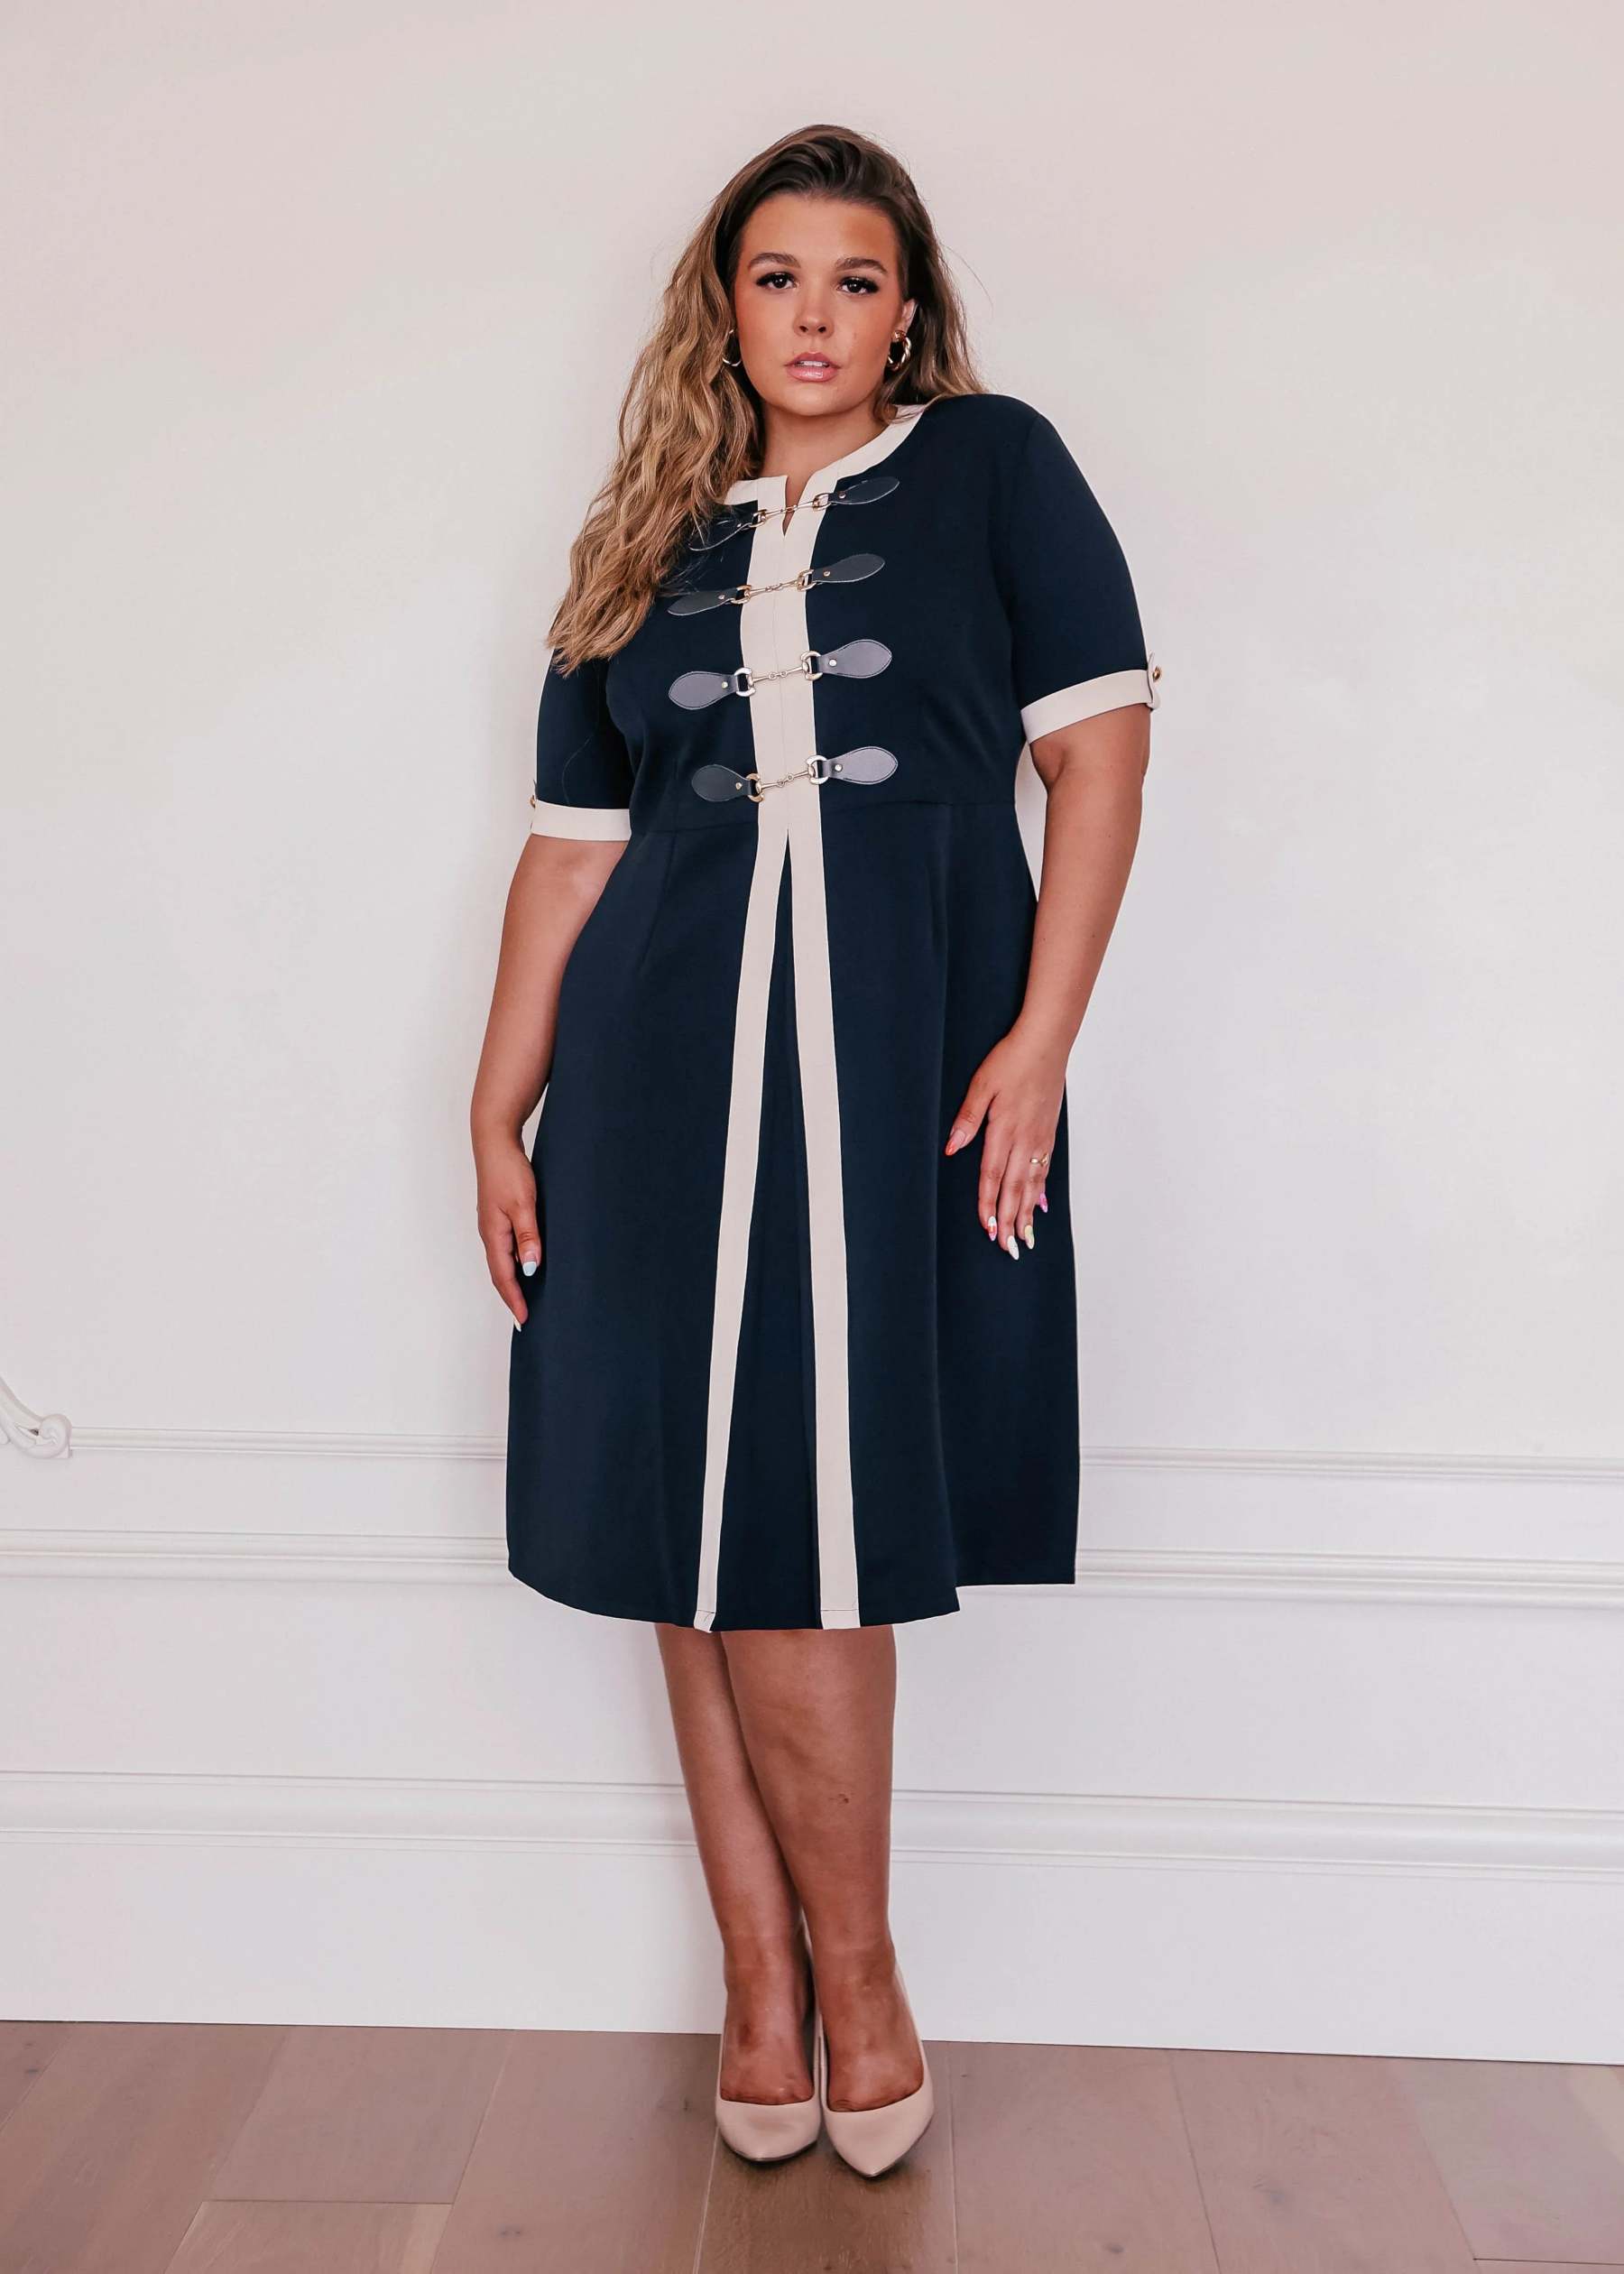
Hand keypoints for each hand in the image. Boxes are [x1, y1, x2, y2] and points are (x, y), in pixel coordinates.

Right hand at [475, 1131, 541, 1327]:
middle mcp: (490, 1233)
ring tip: (526, 1297)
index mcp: (494, 1235)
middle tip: (525, 1316)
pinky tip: (527, 1263)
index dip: (514, 1299)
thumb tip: (531, 1268)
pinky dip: (515, 1262)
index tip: (524, 1320)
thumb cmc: (508, 1170)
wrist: (495, 1142)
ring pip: (502, 1260)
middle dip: (511, 1296)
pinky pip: (505, 1247)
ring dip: (513, 1280)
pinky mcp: (498, 1215)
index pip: (503, 1276)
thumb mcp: (524, 1204)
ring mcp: (492, 1225)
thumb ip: (528, 1236)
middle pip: (499, 1273)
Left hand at [943, 1028, 1064, 1258]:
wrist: (1046, 1043)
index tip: (988, 1228)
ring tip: (1025, 1237)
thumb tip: (952, 1148)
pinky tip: (1039, 1206)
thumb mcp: (981, 1085)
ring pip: (1033, 1184)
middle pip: (1015, 1188)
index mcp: (1003, 1129)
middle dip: (1011, 1220)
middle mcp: (1024, 1139)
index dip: (989, 1204)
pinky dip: (1040, 1191)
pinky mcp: (1049, 1133)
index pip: (993, 1176)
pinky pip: (1045, 1169)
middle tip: (1009, 1248)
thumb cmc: (1011, 1060)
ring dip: (1027, 1212)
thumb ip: (967, 1119)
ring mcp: (1040, 1138)